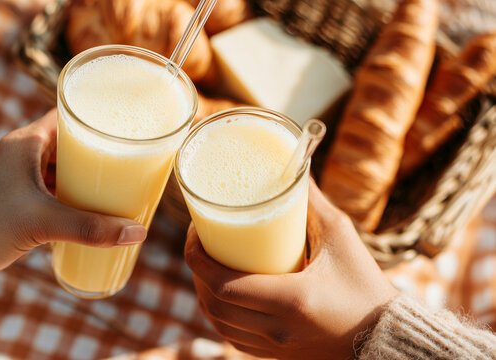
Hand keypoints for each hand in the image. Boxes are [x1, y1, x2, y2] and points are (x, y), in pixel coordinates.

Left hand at [0, 110, 146, 296]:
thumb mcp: (44, 224)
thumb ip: (92, 228)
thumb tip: (139, 232)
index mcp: (24, 143)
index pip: (67, 114)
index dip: (96, 116)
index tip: (124, 125)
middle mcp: (19, 153)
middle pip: (68, 141)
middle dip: (97, 151)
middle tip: (128, 159)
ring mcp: (15, 177)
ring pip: (60, 167)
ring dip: (84, 175)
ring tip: (115, 184)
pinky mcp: (14, 199)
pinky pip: (51, 187)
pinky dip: (70, 194)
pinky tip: (88, 208)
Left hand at [185, 180, 397, 358]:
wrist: (387, 338)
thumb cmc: (367, 286)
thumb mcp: (341, 237)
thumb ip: (311, 203)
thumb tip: (293, 168)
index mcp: (291, 300)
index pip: (222, 283)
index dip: (196, 258)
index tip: (193, 233)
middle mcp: (277, 329)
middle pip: (212, 303)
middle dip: (196, 270)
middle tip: (199, 242)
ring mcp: (275, 347)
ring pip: (218, 323)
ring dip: (204, 294)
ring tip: (208, 265)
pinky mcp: (277, 356)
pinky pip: (233, 338)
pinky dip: (220, 315)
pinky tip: (223, 295)